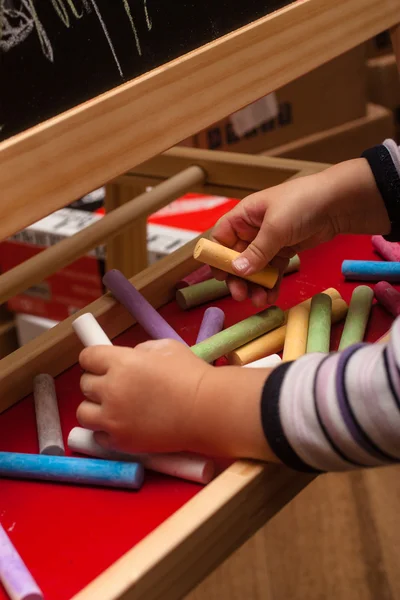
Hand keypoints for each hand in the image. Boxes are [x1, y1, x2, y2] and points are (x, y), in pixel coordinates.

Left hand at [77, 340, 210, 453]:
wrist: (207, 410)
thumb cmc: (192, 376)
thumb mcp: (166, 348)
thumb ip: (141, 350)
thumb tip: (130, 357)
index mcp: (121, 362)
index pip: (87, 357)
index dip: (93, 360)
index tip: (101, 364)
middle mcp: (111, 389)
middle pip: (84, 384)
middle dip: (97, 383)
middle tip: (115, 386)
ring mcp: (113, 418)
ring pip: (83, 412)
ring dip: (95, 408)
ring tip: (113, 408)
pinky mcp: (120, 442)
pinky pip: (98, 436)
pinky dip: (106, 431)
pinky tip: (123, 426)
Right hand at [212, 158, 389, 305]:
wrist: (339, 202)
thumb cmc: (302, 204)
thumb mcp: (276, 227)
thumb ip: (256, 251)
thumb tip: (237, 271)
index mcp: (245, 215)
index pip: (222, 237)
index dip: (218, 257)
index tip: (220, 276)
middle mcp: (253, 228)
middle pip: (237, 257)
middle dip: (238, 278)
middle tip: (240, 295)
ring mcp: (270, 240)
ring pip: (255, 267)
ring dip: (255, 285)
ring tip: (259, 301)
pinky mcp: (286, 250)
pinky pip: (272, 270)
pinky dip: (271, 284)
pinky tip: (271, 297)